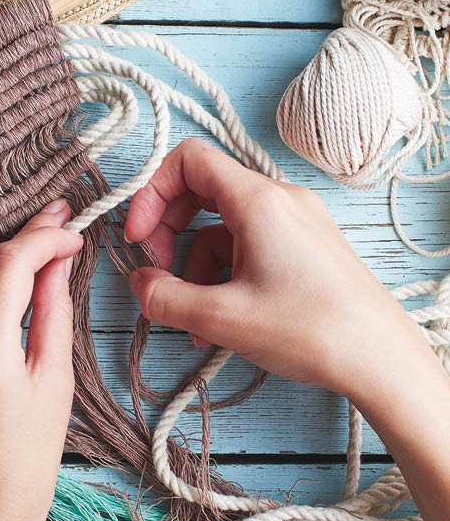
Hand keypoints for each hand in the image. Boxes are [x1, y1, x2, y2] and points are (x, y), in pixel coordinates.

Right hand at [125, 139, 431, 401]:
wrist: (382, 361)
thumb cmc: (312, 331)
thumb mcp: (222, 318)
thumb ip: (165, 296)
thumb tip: (139, 283)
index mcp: (258, 201)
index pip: (189, 160)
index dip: (151, 192)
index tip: (138, 236)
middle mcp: (279, 199)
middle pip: (202, 191)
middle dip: (170, 230)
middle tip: (157, 273)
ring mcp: (295, 222)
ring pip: (224, 226)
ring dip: (196, 265)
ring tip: (194, 319)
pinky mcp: (304, 246)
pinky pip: (249, 245)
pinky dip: (225, 274)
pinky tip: (220, 319)